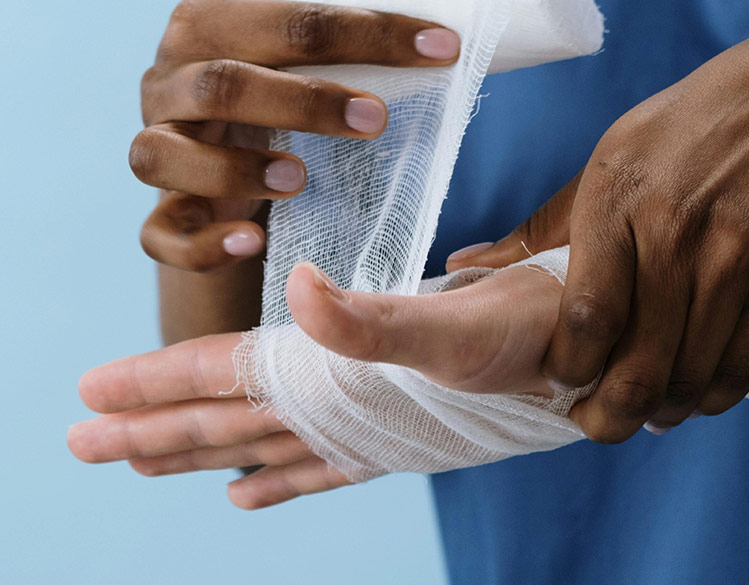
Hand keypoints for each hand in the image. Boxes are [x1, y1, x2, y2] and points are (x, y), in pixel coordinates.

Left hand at [68, 260, 564, 507]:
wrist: (587, 361)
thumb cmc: (530, 337)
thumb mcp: (455, 324)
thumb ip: (374, 322)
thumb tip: (303, 293)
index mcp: (338, 376)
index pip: (228, 376)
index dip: (158, 380)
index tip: (92, 393)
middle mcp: (340, 410)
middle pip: (226, 423)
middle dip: (151, 431)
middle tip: (81, 442)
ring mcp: (364, 428)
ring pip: (259, 446)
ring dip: (198, 453)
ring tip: (144, 463)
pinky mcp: (392, 435)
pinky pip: (318, 466)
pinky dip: (277, 480)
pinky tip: (242, 495)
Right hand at [135, 0, 458, 270]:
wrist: (225, 176)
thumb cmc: (277, 111)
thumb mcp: (301, 70)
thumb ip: (339, 53)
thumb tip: (439, 43)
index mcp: (209, 28)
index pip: (285, 17)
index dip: (366, 33)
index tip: (438, 51)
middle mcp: (169, 83)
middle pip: (221, 82)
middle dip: (305, 101)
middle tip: (376, 122)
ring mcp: (155, 149)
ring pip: (163, 155)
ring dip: (235, 169)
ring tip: (299, 179)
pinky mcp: (160, 215)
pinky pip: (159, 234)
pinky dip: (203, 244)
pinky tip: (252, 242)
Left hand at [447, 12, 748, 440]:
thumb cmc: (697, 123)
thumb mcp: (614, 156)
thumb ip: (543, 225)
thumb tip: (462, 267)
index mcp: (616, 201)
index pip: (584, 319)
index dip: (569, 370)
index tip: (562, 382)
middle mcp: (676, 235)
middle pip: (636, 365)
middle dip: (609, 415)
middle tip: (597, 424)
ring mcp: (738, 259)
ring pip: (689, 376)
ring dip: (662, 411)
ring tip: (647, 414)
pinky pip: (744, 367)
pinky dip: (713, 397)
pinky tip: (695, 396)